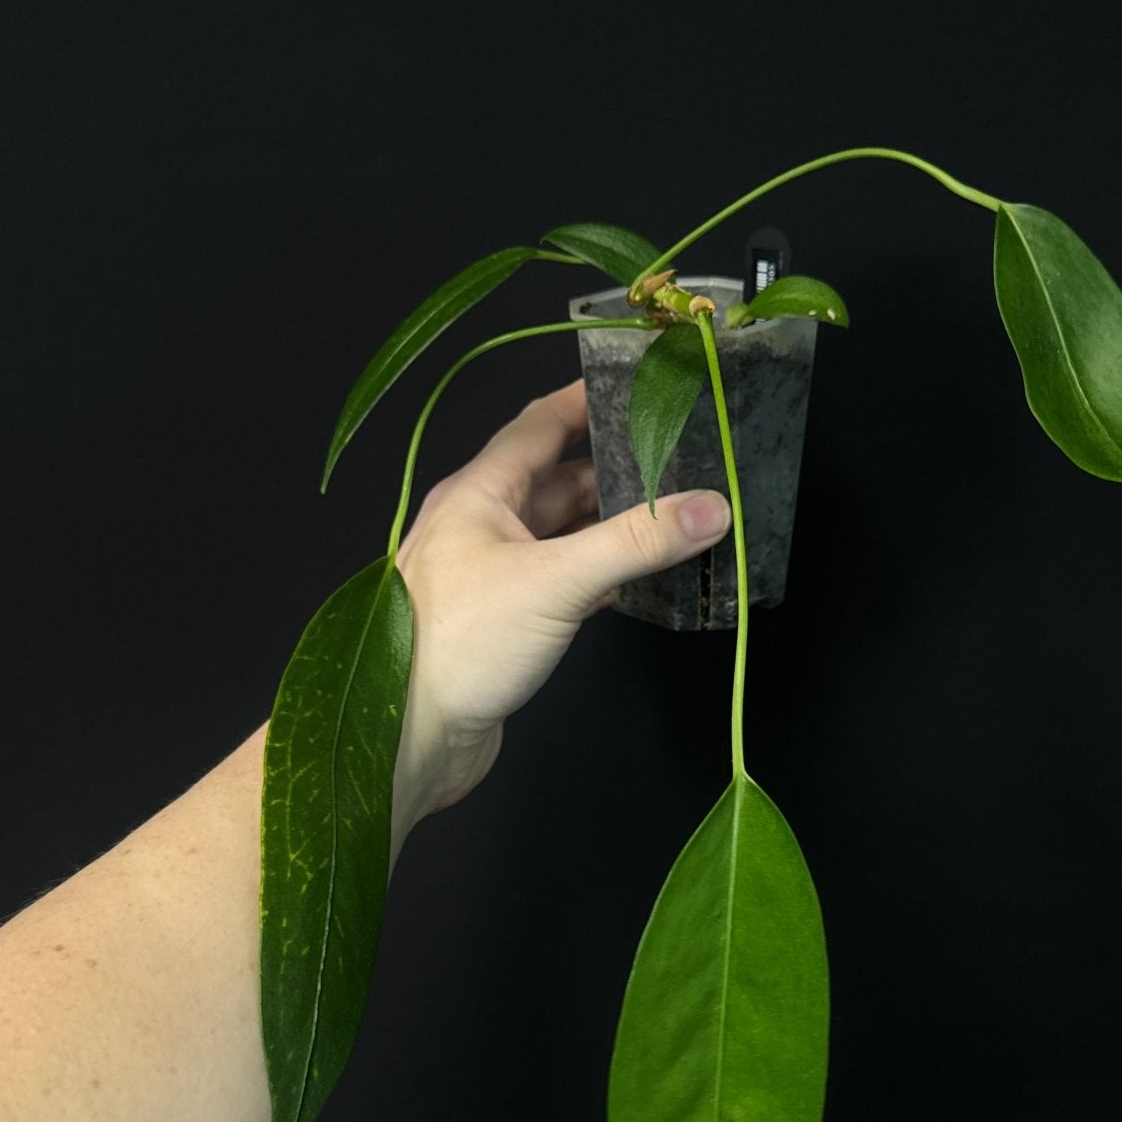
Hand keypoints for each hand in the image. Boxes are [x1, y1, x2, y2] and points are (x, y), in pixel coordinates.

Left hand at [390, 377, 730, 837]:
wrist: (409, 738)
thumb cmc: (462, 644)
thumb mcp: (557, 580)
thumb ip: (635, 542)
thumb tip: (711, 507)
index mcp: (478, 493)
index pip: (539, 424)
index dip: (586, 398)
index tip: (639, 384)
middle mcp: (481, 526)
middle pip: (557, 478)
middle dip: (615, 466)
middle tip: (678, 456)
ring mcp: (492, 575)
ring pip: (561, 532)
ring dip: (610, 523)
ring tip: (673, 512)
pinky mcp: (506, 622)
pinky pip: (563, 580)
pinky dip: (602, 573)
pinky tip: (640, 578)